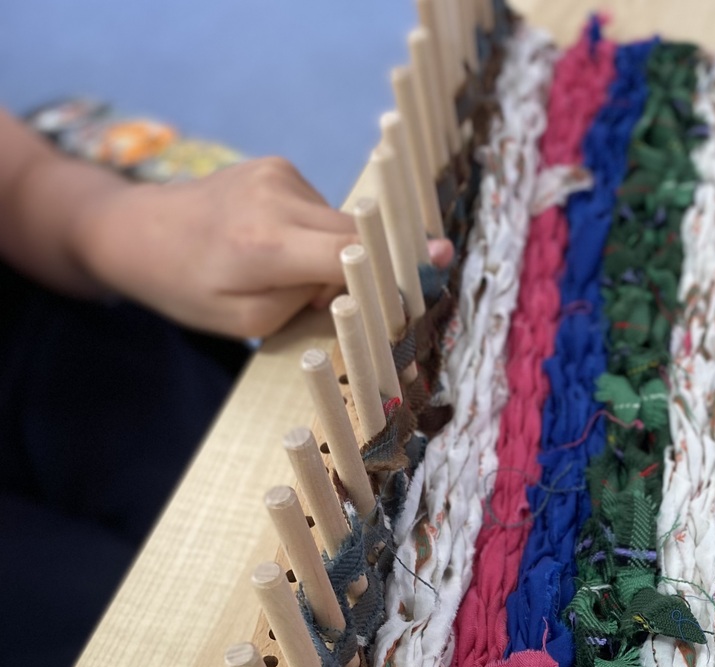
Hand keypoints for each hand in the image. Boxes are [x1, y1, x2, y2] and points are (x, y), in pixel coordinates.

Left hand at [73, 157, 452, 338]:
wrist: (139, 230)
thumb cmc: (187, 287)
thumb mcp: (248, 319)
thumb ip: (310, 305)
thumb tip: (361, 285)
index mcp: (263, 245)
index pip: (348, 255)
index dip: (397, 263)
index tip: (441, 261)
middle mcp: (276, 198)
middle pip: (357, 235)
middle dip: (366, 269)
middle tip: (350, 298)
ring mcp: (279, 174)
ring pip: (343, 225)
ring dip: (334, 254)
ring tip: (285, 273)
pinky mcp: (280, 166)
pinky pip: (324, 211)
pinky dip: (317, 235)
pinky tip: (280, 246)